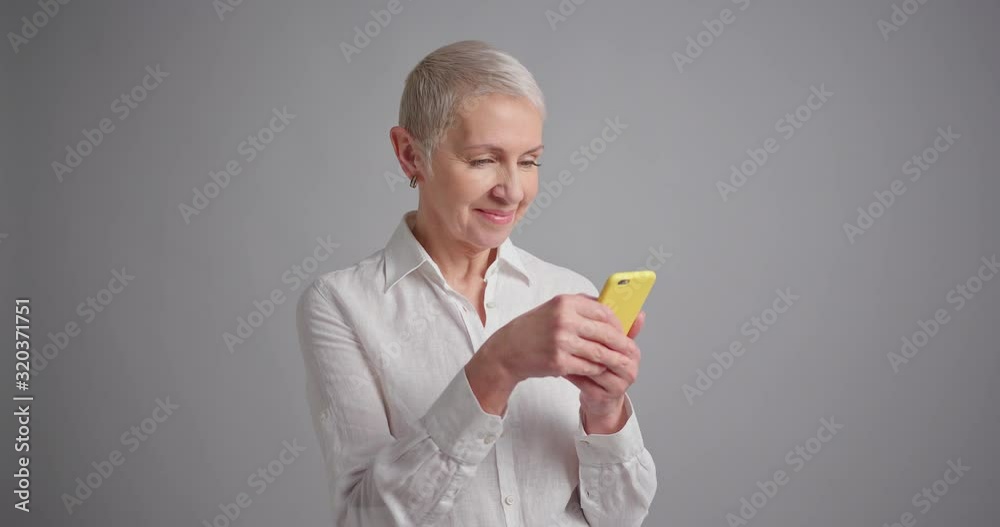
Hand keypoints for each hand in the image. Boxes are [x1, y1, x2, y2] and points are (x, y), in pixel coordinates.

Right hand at [481, 294, 638, 382]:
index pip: (603, 311)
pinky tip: (599, 370)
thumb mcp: (554, 308)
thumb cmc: (533, 329)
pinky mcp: (558, 362)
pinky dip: (596, 369)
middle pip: (605, 332)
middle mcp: (563, 320)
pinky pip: (588, 367)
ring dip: (612, 360)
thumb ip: (581, 306)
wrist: (507, 350)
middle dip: (621, 344)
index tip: (623, 331)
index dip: (618, 323)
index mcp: (565, 303)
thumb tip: (611, 310)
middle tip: (629, 351)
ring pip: (599, 352)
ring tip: (619, 363)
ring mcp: (561, 342)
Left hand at [565, 310, 644, 420]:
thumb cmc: (597, 363)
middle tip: (564, 332)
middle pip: (607, 348)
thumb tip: (606, 298)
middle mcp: (631, 365)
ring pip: (596, 366)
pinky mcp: (606, 396)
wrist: (598, 394)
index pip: (616, 331)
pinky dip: (572, 374)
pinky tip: (559, 366)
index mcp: (631, 348)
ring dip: (575, 358)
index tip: (577, 316)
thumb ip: (604, 321)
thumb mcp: (601, 340)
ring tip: (558, 348)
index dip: (596, 324)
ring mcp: (621, 382)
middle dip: (584, 341)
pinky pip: (587, 383)